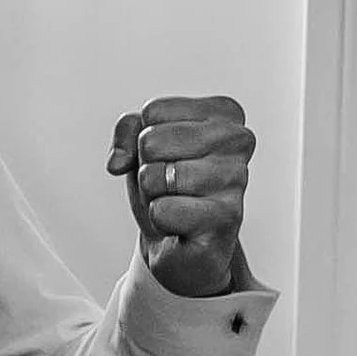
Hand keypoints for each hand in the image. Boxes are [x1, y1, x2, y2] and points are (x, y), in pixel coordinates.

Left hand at [106, 97, 255, 298]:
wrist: (179, 243)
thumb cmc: (167, 187)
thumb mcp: (141, 146)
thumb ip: (127, 130)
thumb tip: (117, 161)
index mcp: (224, 113)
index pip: (153, 112)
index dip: (143, 140)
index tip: (166, 157)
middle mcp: (239, 140)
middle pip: (151, 142)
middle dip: (146, 169)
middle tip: (168, 184)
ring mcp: (236, 179)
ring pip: (156, 177)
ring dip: (153, 196)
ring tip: (175, 202)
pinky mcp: (226, 219)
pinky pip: (163, 211)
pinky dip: (159, 220)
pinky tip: (180, 224)